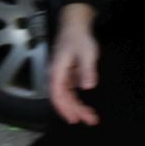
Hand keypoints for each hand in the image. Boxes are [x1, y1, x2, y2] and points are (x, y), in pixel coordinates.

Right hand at [50, 4, 99, 124]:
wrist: (73, 25)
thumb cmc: (78, 38)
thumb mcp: (86, 53)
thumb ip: (86, 70)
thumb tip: (87, 86)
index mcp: (57, 73)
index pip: (57, 95)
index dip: (65, 109)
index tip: (74, 119)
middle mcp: (56, 77)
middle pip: (63, 99)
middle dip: (75, 111)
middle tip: (90, 120)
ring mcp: (61, 76)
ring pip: (67, 96)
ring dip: (77, 107)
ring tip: (90, 116)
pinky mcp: (67, 74)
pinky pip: (70, 91)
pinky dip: (77, 99)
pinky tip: (85, 104)